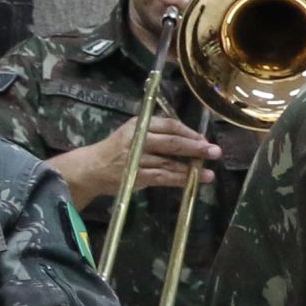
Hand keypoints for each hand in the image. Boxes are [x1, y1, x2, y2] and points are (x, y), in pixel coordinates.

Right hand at [53, 117, 222, 208]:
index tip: (204, 139)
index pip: (170, 125)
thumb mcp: (134, 133)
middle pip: (172, 142)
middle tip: (214, 151)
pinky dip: (180, 179)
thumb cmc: (117, 150)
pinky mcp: (135, 176)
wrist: (91, 168)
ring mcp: (136, 158)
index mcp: (140, 124)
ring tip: (209, 173)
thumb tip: (192, 141)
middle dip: (196, 147)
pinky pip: (162, 177)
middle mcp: (138, 139)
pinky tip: (194, 181)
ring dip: (191, 169)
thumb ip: (158, 134)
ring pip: (169, 163)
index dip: (189, 132)